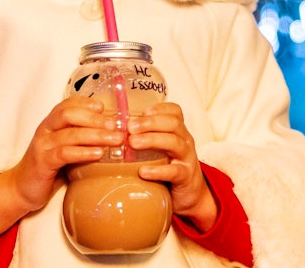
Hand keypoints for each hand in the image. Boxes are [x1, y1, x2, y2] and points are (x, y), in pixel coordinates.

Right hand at [0, 98, 119, 218]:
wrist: (22, 188)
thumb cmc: (47, 167)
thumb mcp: (63, 148)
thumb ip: (78, 138)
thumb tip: (109, 133)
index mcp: (50, 123)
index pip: (67, 104)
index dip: (86, 103)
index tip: (104, 107)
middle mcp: (45, 130)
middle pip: (69, 114)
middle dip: (94, 118)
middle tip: (114, 125)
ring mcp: (42, 145)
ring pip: (70, 134)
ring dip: (95, 135)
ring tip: (114, 139)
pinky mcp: (43, 162)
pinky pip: (64, 153)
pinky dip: (83, 152)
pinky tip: (98, 154)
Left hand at [127, 102, 217, 228]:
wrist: (190, 195)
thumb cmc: (169, 168)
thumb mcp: (160, 150)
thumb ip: (145, 139)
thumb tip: (114, 131)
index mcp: (178, 131)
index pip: (174, 111)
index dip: (158, 109)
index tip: (141, 112)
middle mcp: (185, 141)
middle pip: (173, 123)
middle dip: (150, 122)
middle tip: (130, 128)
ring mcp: (187, 158)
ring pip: (174, 143)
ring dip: (152, 140)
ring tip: (133, 143)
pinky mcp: (185, 177)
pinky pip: (174, 171)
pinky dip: (158, 170)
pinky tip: (142, 171)